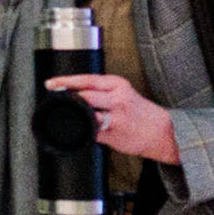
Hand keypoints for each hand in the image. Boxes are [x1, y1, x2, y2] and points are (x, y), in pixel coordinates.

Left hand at [44, 71, 179, 165]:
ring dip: (74, 115)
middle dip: (67, 98)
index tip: (51, 83)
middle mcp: (117, 99)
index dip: (66, 81)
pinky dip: (82, 131)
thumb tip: (71, 94)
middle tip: (53, 98)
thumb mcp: (122, 92)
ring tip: (64, 114)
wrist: (162, 131)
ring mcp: (116, 118)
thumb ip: (100, 92)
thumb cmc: (138, 111)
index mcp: (117, 85)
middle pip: (85, 96)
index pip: (87, 79)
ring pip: (87, 115)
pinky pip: (91, 133)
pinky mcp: (114, 135)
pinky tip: (77, 130)